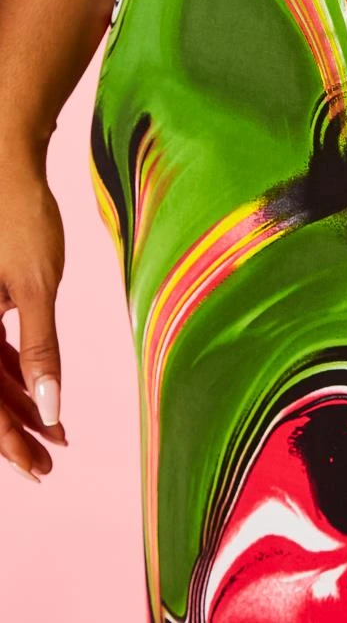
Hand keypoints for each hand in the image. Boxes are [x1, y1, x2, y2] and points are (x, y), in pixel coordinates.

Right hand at [0, 147, 67, 480]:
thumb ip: (40, 348)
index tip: (39, 467)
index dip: (9, 441)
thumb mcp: (36, 285)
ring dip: (20, 403)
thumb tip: (50, 407)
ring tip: (57, 431)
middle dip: (17, 429)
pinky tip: (42, 390)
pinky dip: (16, 371)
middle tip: (52, 458)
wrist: (5, 163)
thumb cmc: (19, 217)